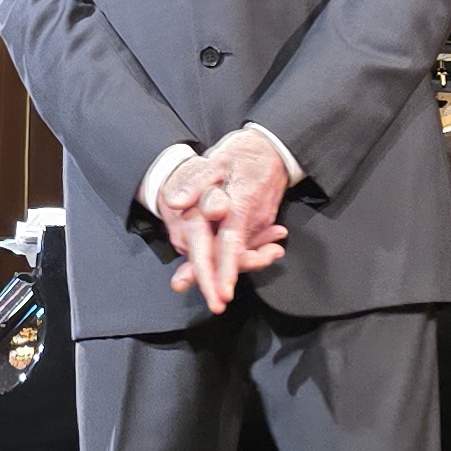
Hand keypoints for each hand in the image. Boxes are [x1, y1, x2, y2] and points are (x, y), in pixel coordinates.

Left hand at [166, 130, 293, 311]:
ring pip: (244, 254)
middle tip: (214, 302)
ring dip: (231, 270)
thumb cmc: (243, 153)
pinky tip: (227, 268)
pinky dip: (241, 257)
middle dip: (224, 281)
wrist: (275, 147)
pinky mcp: (262, 223)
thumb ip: (196, 183)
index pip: (231, 245)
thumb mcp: (217, 160)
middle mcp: (254, 219)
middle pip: (238, 257)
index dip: (226, 271)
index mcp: (241, 205)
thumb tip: (174, 203)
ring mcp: (261, 223)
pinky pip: (250, 245)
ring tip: (217, 290)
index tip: (221, 293)